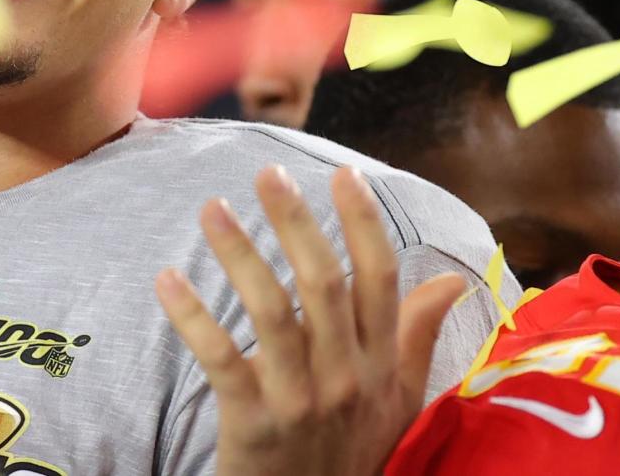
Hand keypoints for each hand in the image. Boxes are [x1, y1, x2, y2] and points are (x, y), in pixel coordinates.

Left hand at [155, 165, 464, 475]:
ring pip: (273, 312)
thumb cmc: (354, 449)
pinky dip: (193, 318)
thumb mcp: (399, 399)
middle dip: (296, 222)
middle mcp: (348, 376)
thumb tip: (452, 280)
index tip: (344, 173)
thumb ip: (418, 336)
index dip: (363, 223)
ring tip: (213, 207)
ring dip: (240, 254)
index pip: (380, 279)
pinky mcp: (255, 423)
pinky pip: (222, 361)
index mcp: (381, 362)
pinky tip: (167, 279)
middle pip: (324, 283)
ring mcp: (302, 401)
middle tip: (267, 172)